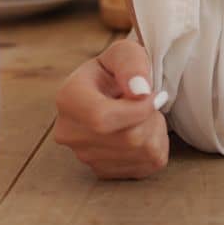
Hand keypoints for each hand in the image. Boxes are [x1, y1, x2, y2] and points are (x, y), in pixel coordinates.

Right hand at [53, 39, 169, 179]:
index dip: (138, 110)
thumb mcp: (125, 52)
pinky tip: (143, 129)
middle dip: (151, 118)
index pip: (102, 118)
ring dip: (155, 130)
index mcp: (68, 98)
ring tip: (143, 114)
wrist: (111, 91)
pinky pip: (147, 165)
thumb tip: (140, 91)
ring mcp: (84, 156)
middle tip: (150, 100)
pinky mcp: (103, 172)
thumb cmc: (117, 69)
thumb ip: (132, 64)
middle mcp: (69, 133)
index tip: (154, 94)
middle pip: (128, 138)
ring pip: (141, 153)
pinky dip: (155, 147)